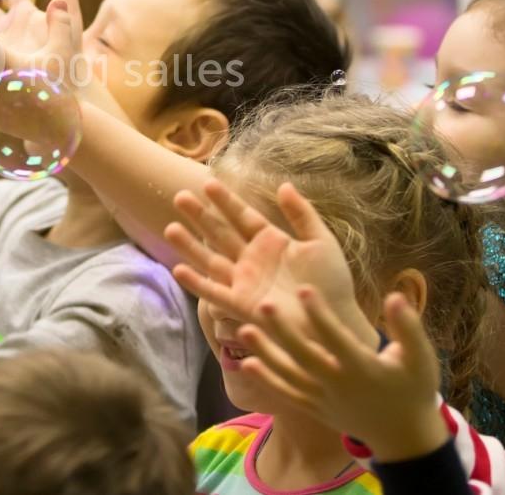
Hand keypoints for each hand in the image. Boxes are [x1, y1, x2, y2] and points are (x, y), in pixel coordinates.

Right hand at [165, 180, 370, 341]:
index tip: (208, 182)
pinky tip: (179, 270)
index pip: (242, 216)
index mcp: (270, 242)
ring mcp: (244, 282)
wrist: (334, 321)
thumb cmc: (331, 284)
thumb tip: (283, 185)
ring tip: (170, 228)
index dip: (225, 201)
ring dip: (190, 246)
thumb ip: (302, 214)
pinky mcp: (241, 305)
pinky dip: (196, 283)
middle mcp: (252, 260)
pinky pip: (214, 293)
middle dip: (200, 216)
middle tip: (179, 196)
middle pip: (220, 233)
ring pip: (210, 260)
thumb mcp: (321, 242)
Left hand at [238, 289, 448, 461]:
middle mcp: (339, 385)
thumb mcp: (421, 359)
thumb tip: (395, 297)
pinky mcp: (315, 408)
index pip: (337, 339)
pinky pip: (287, 395)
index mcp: (363, 369)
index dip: (320, 315)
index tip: (304, 289)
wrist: (403, 436)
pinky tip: (247, 364)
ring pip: (290, 376)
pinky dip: (267, 382)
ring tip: (243, 331)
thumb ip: (408, 328)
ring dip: (266, 354)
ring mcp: (324, 399)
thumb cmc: (413, 389)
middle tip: (263, 305)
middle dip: (283, 332)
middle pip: (305, 356)